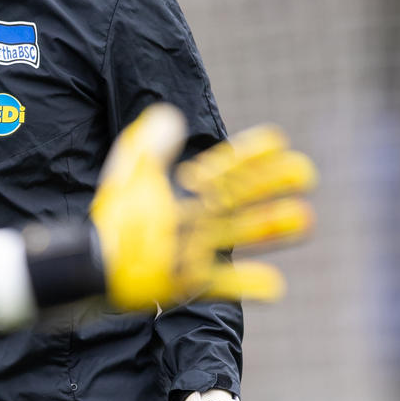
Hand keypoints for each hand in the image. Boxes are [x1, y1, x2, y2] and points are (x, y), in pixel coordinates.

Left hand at [91, 103, 316, 308]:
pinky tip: (276, 286)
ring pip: (243, 234)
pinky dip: (248, 284)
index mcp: (189, 190)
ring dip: (273, 227)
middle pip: (245, 197)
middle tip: (306, 173)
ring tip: (305, 220)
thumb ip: (150, 144)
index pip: (227, 167)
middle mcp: (201, 217)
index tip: (278, 140)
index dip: (251, 153)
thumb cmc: (113, 217)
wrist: (94, 262)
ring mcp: (199, 248)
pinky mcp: (192, 280)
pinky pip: (225, 283)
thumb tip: (169, 114)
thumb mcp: (130, 174)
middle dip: (274, 184)